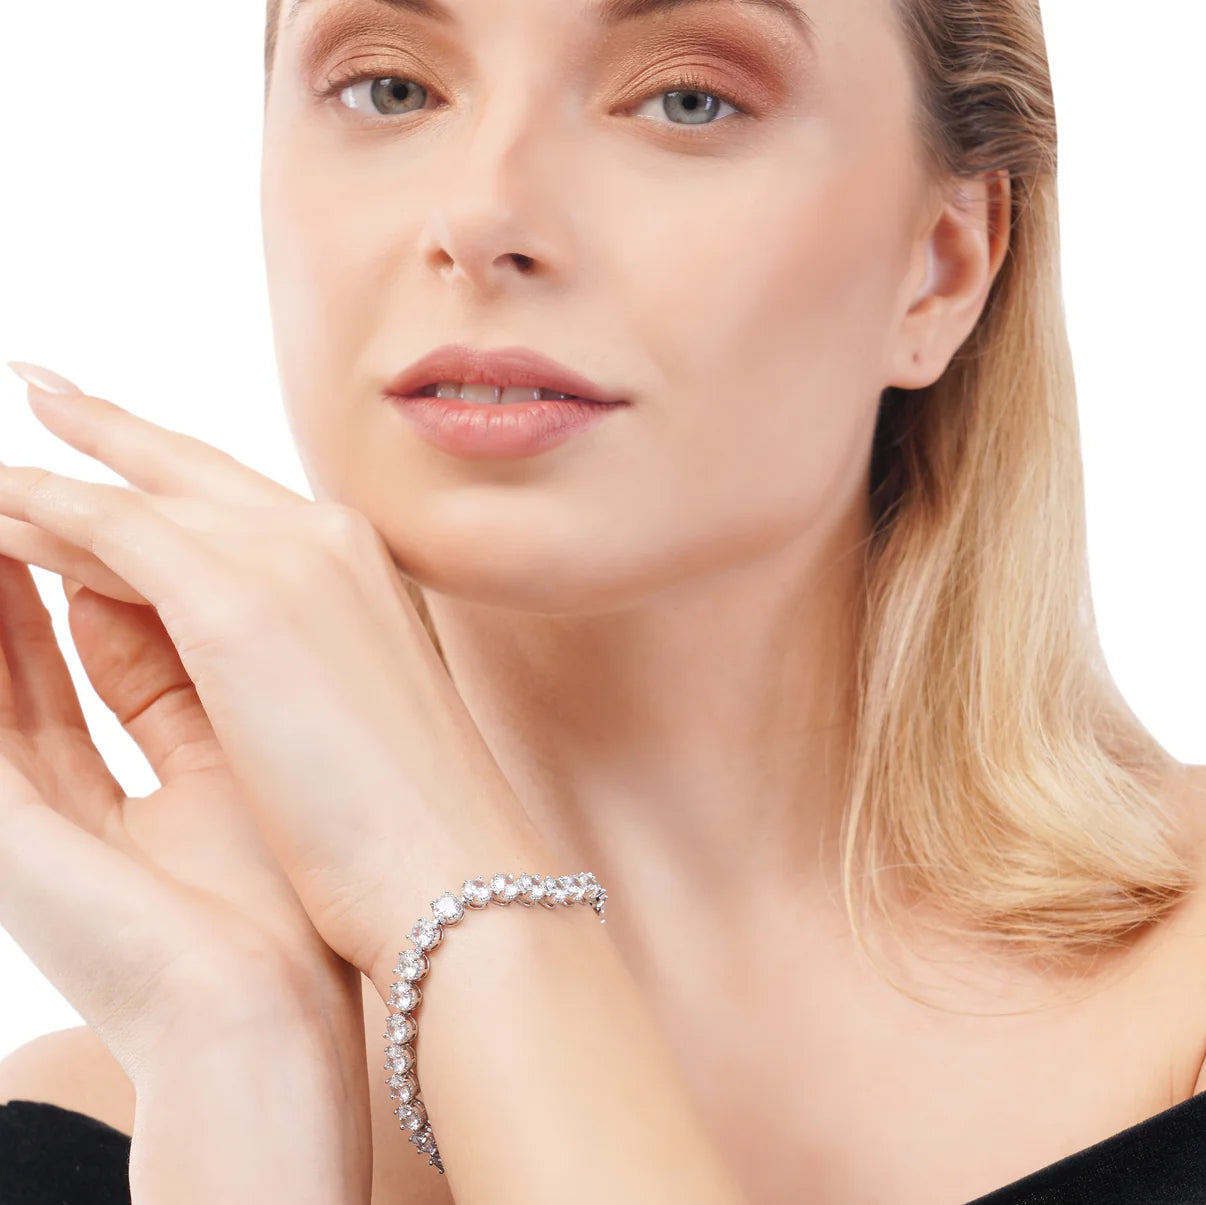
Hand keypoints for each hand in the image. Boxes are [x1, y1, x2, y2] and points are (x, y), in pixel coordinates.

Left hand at [0, 363, 552, 992]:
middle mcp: (327, 538)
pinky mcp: (239, 599)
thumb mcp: (353, 713)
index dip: (170, 465)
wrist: (452, 866)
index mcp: (360, 567)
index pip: (242, 498)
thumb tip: (224, 650)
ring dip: (49, 487)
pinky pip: (107, 528)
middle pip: (186, 470)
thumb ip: (298, 658)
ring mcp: (288, 558)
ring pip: (136, 496)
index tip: (115, 436)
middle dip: (105, 429)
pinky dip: (38, 514)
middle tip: (42, 389)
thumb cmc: (412, 821)